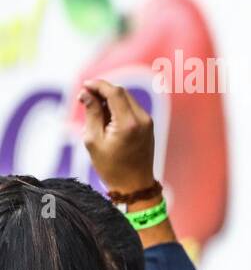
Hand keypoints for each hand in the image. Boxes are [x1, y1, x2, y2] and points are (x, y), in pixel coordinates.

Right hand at [79, 79, 157, 194]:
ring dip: (109, 98)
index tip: (84, 85)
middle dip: (102, 90)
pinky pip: (131, 108)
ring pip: (127, 99)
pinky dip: (117, 106)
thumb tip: (86, 93)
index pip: (115, 92)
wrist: (134, 184)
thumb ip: (91, 113)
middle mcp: (142, 119)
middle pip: (122, 92)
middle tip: (85, 98)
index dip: (98, 85)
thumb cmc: (111, 167)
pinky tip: (105, 116)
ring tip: (93, 110)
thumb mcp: (93, 140)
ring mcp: (148, 122)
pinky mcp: (148, 125)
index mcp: (129, 123)